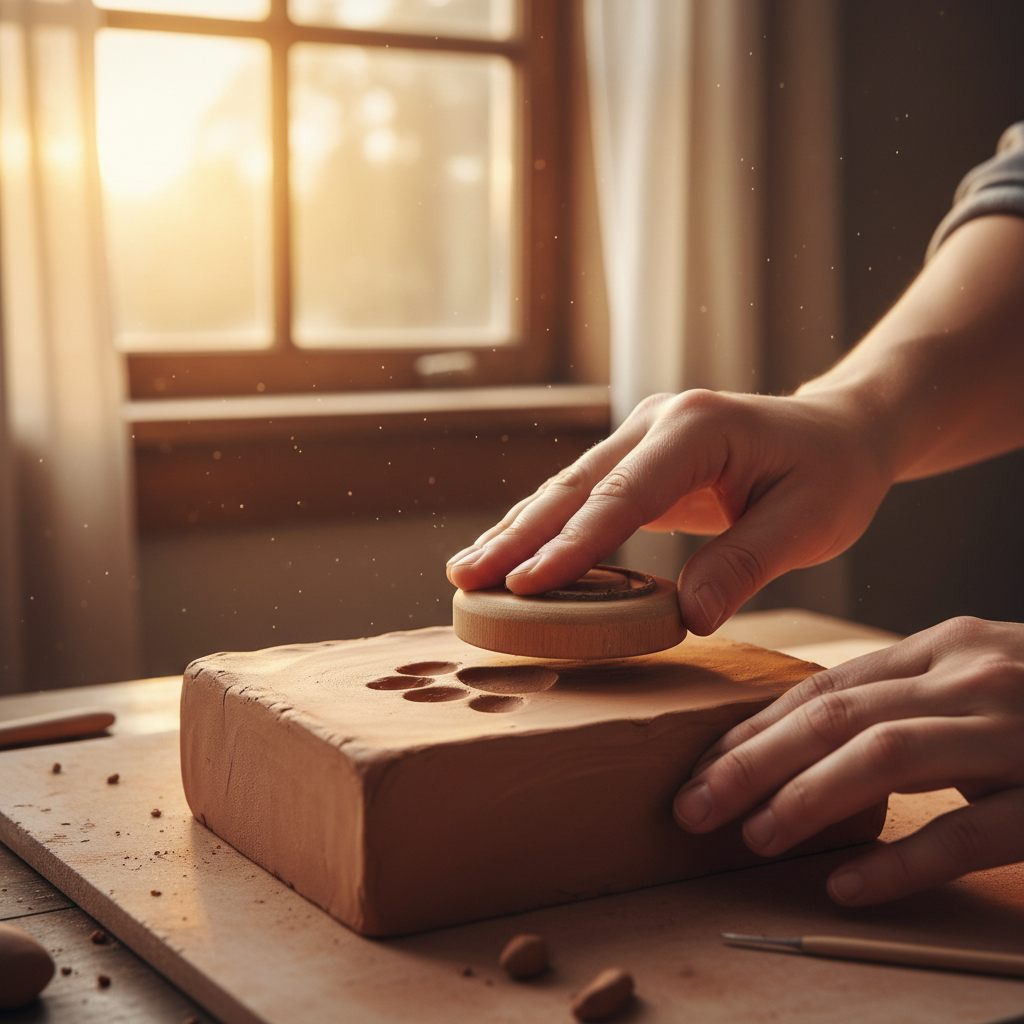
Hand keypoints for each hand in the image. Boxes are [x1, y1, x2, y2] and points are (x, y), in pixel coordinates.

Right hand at [447, 388, 892, 633]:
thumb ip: (743, 564)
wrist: (839, 433)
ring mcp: (643, 435)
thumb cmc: (832, 475)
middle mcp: (658, 422)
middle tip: (467, 579)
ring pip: (568, 488)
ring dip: (518, 531)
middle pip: (576, 486)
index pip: (624, 494)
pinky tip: (512, 556)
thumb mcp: (807, 524)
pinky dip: (546, 528)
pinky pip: (584, 497)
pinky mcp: (639, 458)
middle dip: (519, 535)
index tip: (524, 585)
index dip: (573, 544)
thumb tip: (686, 619)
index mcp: (697, 428)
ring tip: (468, 572)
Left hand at [673, 616, 1023, 904]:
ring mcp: (1016, 730)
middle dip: (751, 760)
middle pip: (835, 715)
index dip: (755, 727)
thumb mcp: (972, 677)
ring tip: (750, 837)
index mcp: (942, 647)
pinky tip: (849, 884)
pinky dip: (902, 857)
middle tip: (692, 805)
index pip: (823, 685)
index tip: (702, 764)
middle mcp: (970, 675)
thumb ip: (901, 696)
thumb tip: (806, 733)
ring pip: (887, 756)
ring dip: (806, 798)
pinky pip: (970, 828)